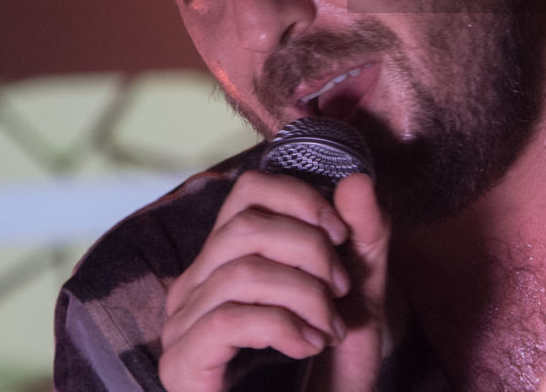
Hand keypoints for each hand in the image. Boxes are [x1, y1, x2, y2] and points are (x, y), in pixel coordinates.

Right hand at [158, 170, 389, 391]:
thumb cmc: (328, 365)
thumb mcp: (358, 294)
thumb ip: (363, 236)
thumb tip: (356, 180)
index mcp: (228, 258)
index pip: (249, 190)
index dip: (301, 200)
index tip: (341, 236)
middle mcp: (195, 284)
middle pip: (246, 226)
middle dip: (310, 251)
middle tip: (341, 291)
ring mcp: (182, 325)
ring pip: (242, 272)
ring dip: (305, 296)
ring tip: (329, 328)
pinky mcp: (182, 364)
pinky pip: (228, 320)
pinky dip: (282, 327)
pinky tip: (306, 346)